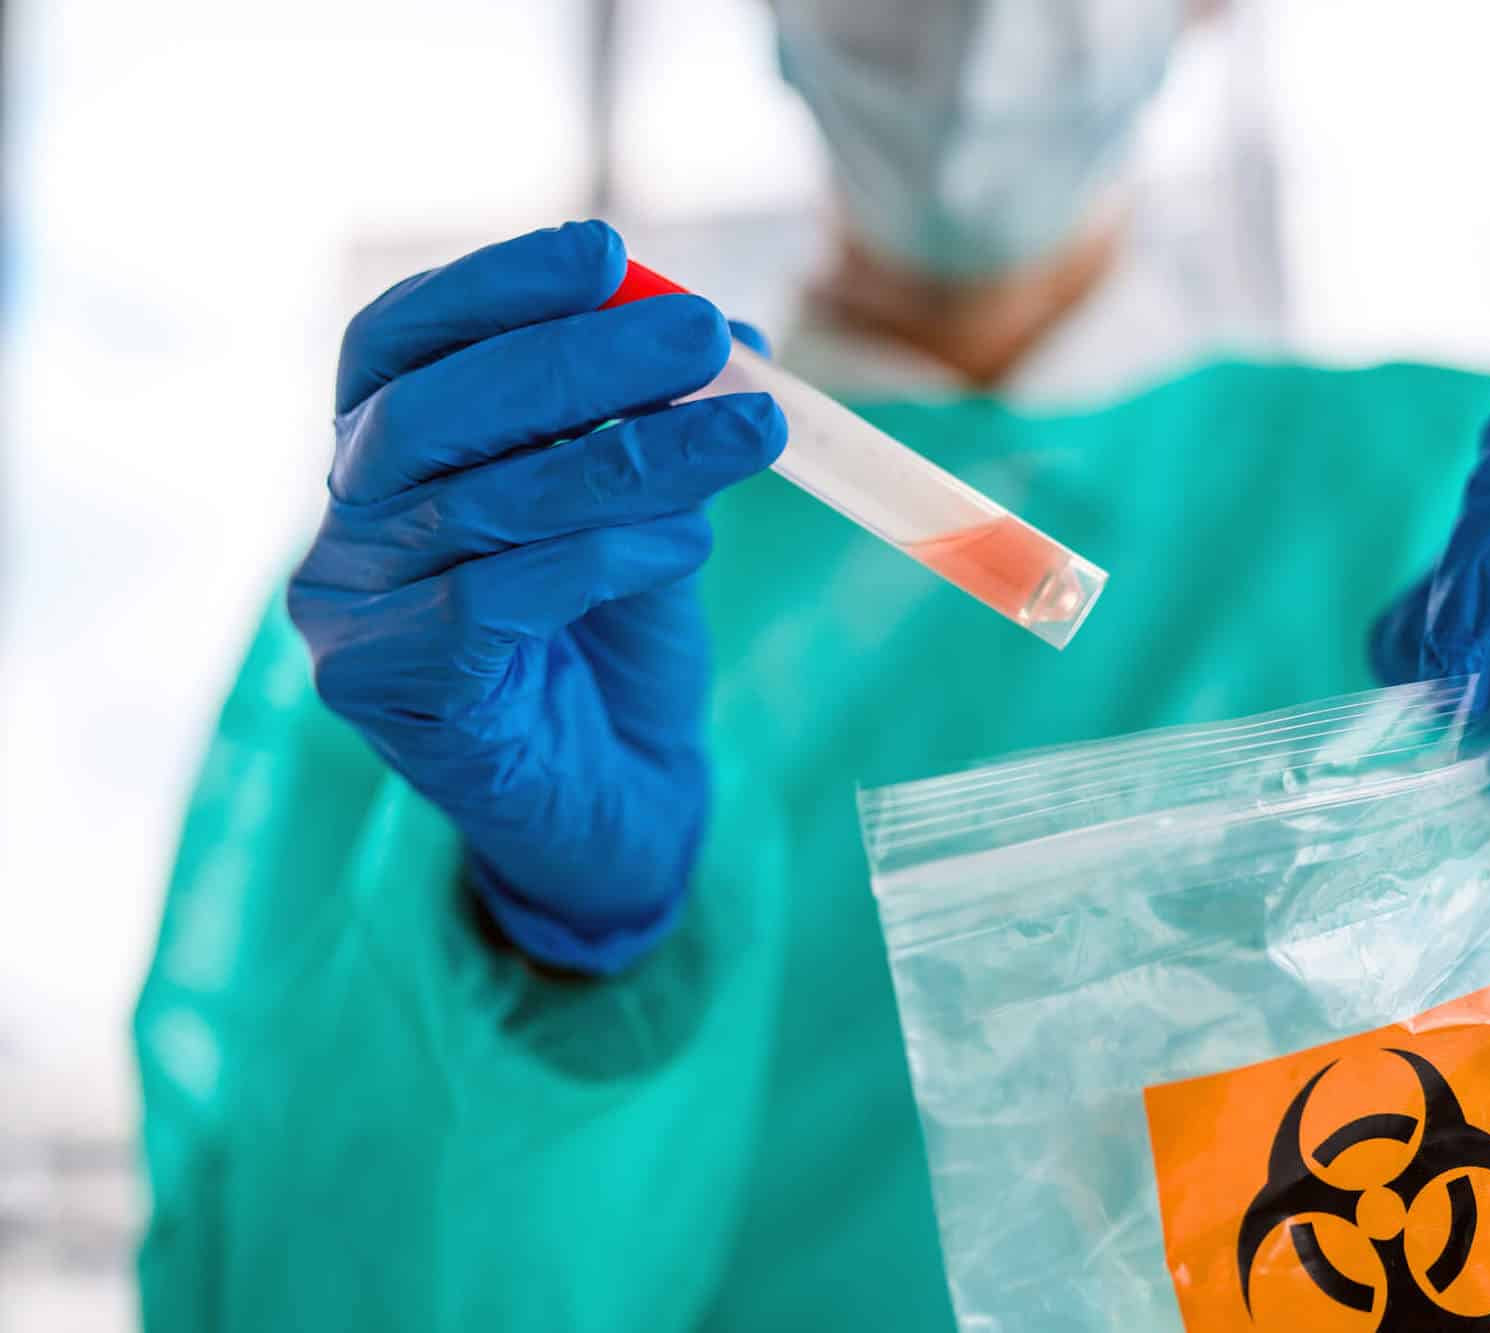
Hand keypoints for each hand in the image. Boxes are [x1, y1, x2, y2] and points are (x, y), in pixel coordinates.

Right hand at [288, 222, 784, 971]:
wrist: (616, 806)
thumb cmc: (615, 648)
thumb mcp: (642, 514)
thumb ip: (653, 429)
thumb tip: (729, 334)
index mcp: (386, 459)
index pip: (401, 342)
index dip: (495, 287)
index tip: (606, 249)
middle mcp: (343, 528)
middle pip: (432, 412)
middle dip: (577, 361)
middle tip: (702, 335)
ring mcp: (350, 614)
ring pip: (480, 505)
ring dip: (634, 457)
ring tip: (752, 432)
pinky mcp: (389, 693)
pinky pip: (491, 602)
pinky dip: (601, 559)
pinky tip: (685, 549)